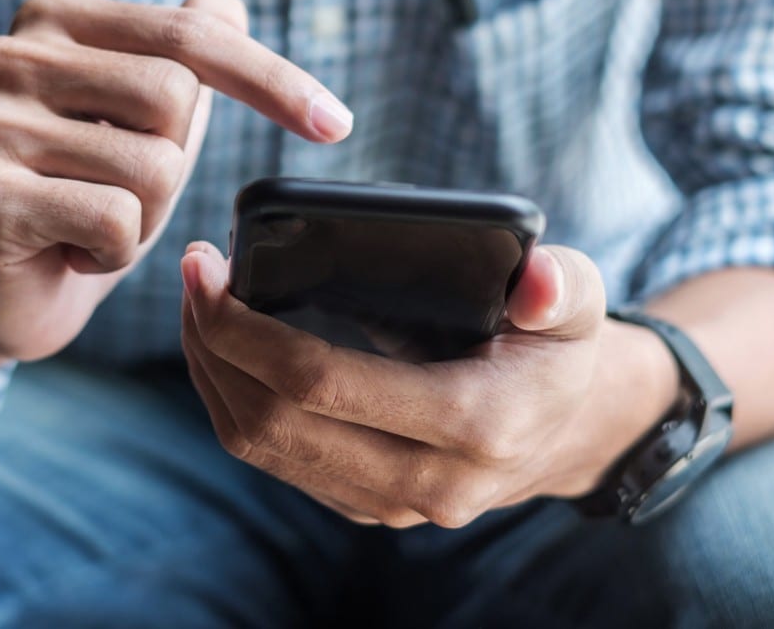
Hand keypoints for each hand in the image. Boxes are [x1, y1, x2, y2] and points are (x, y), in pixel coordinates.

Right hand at [0, 0, 353, 360]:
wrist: (4, 287)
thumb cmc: (86, 190)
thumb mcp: (146, 118)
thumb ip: (184, 52)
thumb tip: (228, 1)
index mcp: (53, 18)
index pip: (191, 33)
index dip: (272, 79)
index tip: (338, 125)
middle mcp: (9, 55)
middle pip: (175, 97)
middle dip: (175, 163)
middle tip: (122, 191)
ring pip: (153, 167)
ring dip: (146, 217)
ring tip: (91, 222)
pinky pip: (116, 220)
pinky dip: (113, 252)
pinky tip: (70, 252)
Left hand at [179, 241, 678, 527]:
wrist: (568, 428)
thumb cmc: (557, 346)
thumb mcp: (578, 301)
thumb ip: (559, 287)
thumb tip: (535, 283)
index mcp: (474, 424)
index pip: (321, 383)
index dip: (246, 328)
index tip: (210, 269)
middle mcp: (428, 482)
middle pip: (273, 420)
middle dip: (213, 344)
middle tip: (195, 275)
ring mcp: (392, 504)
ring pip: (261, 448)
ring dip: (212, 374)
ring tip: (198, 305)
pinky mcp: (365, 504)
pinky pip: (275, 460)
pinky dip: (234, 400)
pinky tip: (226, 348)